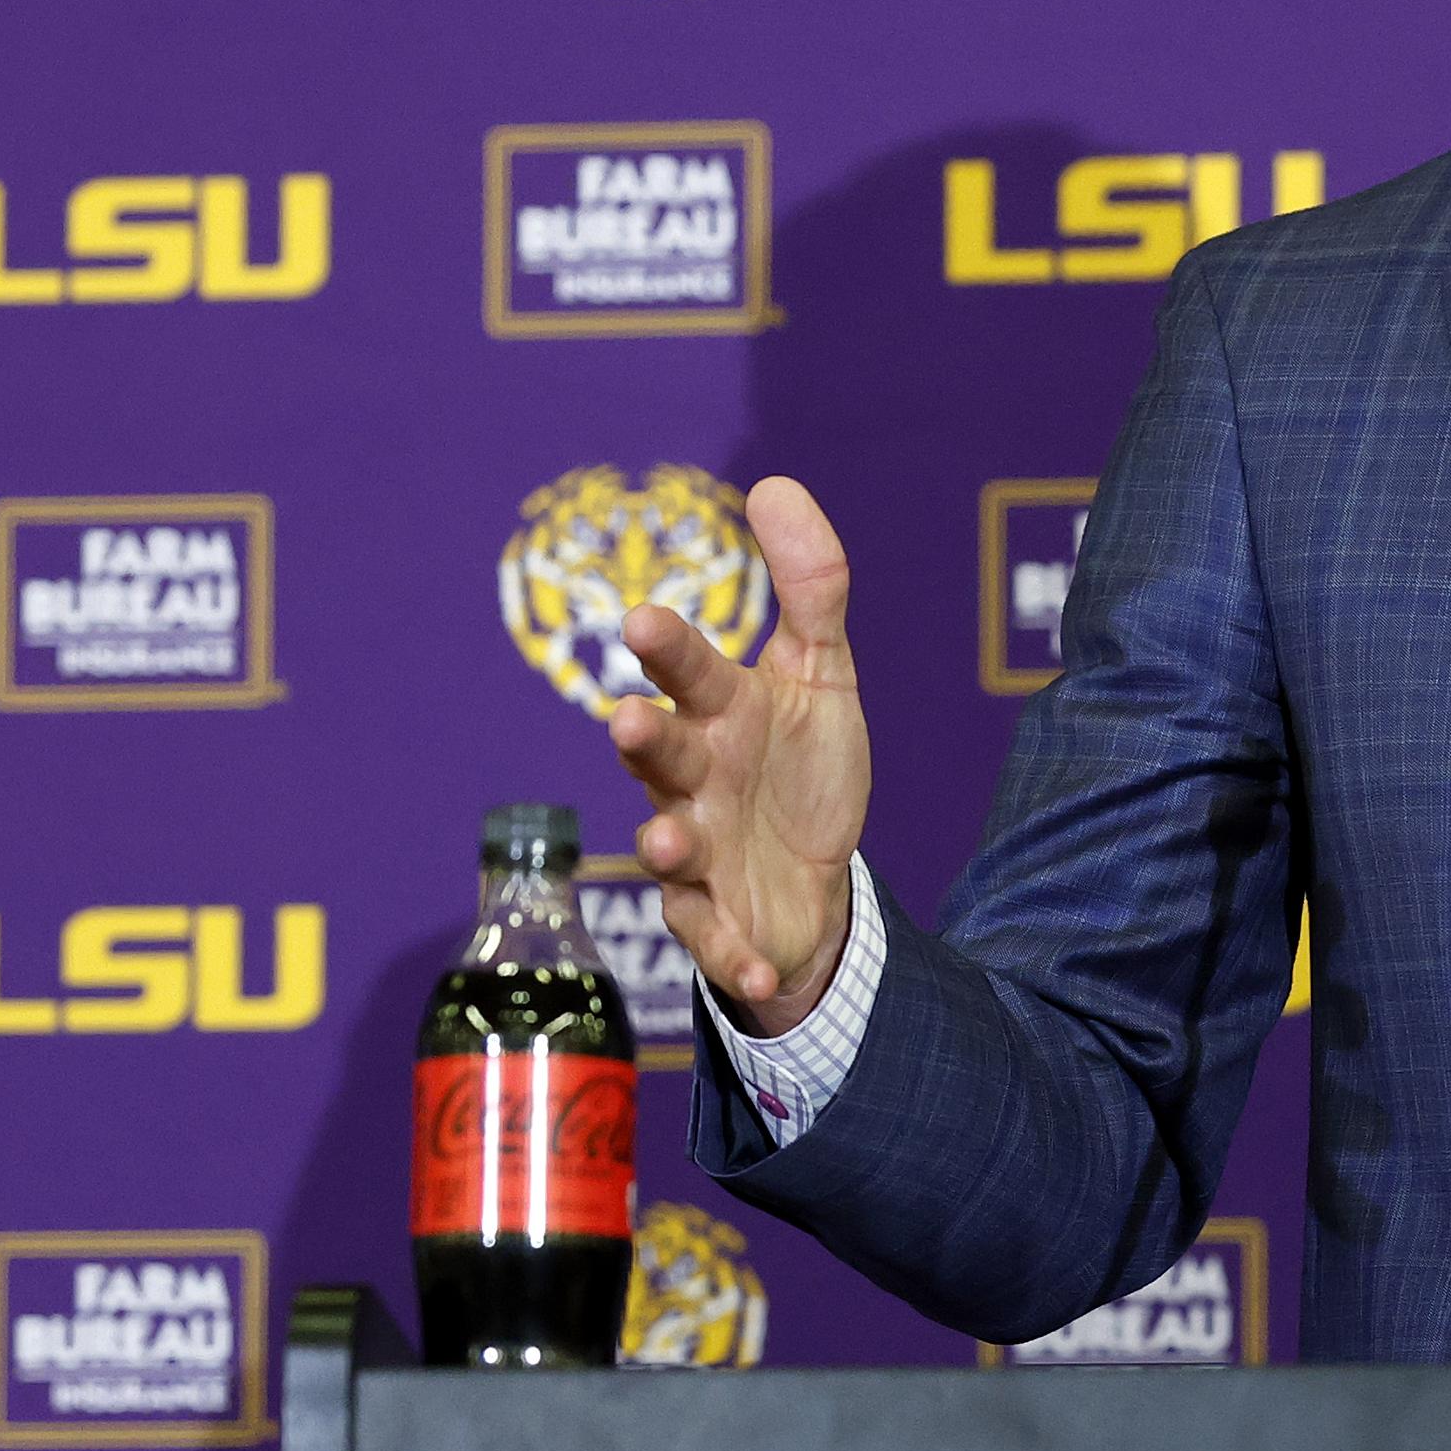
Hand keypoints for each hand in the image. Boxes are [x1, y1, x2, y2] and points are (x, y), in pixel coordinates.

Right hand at [608, 476, 870, 1038]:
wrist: (814, 878)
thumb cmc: (800, 767)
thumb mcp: (821, 675)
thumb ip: (809, 588)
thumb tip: (774, 482)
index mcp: (720, 712)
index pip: (691, 671)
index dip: (669, 649)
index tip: (646, 618)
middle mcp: (695, 777)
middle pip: (663, 754)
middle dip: (645, 739)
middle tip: (629, 720)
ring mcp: (699, 850)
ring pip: (669, 845)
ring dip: (664, 842)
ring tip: (664, 837)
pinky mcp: (718, 920)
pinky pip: (716, 940)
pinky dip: (732, 956)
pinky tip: (755, 967)